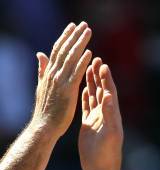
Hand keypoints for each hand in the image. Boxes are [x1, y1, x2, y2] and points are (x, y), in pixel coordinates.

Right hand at [31, 22, 91, 137]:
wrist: (44, 127)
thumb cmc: (45, 111)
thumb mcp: (42, 86)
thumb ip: (43, 70)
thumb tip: (40, 55)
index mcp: (49, 73)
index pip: (58, 51)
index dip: (65, 38)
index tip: (72, 27)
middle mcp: (54, 74)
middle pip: (65, 50)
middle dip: (73, 36)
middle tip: (83, 24)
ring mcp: (60, 82)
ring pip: (71, 58)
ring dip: (80, 43)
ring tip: (88, 32)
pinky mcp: (68, 91)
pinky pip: (76, 74)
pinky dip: (82, 62)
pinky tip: (89, 53)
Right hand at [78, 57, 123, 169]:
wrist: (101, 169)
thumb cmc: (107, 154)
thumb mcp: (109, 133)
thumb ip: (109, 114)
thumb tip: (107, 95)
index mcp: (112, 116)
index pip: (110, 93)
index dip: (106, 78)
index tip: (102, 63)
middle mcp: (106, 116)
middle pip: (102, 91)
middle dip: (99, 76)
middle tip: (95, 59)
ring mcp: (97, 121)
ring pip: (94, 97)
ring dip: (92, 83)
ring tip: (88, 68)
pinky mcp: (89, 126)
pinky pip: (87, 108)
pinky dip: (85, 97)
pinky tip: (83, 89)